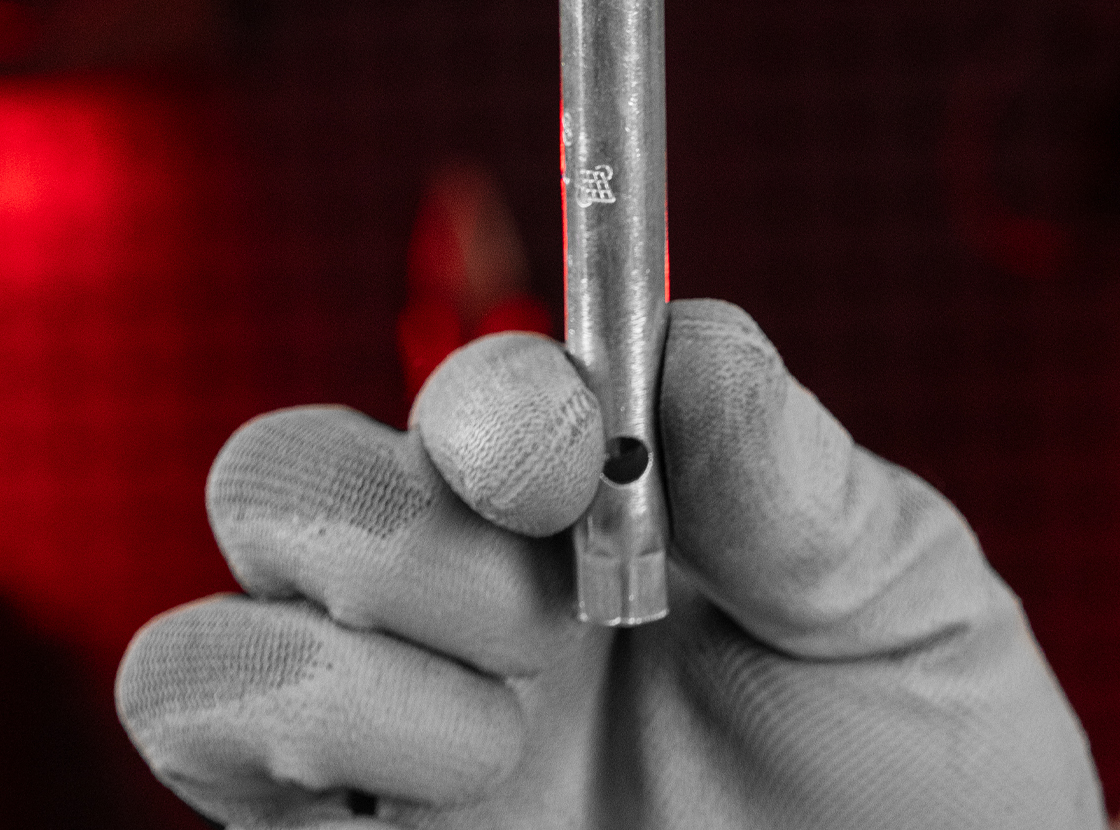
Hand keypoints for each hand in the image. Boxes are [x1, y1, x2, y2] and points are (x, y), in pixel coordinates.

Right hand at [116, 299, 1104, 827]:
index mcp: (602, 511)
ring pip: (202, 631)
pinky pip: (200, 741)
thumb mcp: (897, 604)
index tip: (570, 467)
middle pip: (284, 475)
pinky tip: (457, 785)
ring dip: (337, 656)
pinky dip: (282, 735)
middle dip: (389, 521)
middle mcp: (472, 604)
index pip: (477, 391)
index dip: (496, 401)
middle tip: (549, 613)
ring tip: (508, 727)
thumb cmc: (919, 775)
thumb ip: (788, 470)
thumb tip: (677, 334)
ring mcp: (394, 739)